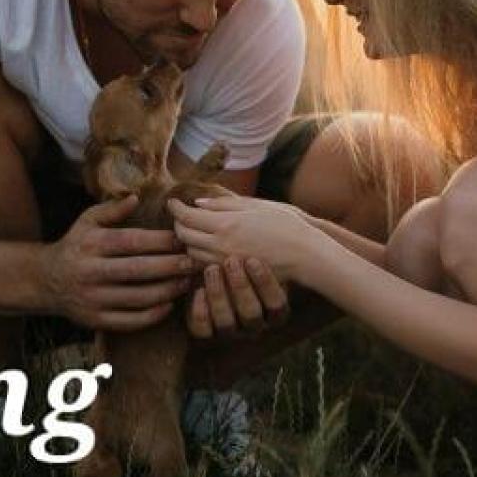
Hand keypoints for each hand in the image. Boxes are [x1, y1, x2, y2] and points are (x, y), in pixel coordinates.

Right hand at [38, 195, 198, 330]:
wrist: (46, 281)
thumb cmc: (76, 246)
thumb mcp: (87, 221)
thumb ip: (112, 209)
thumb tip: (136, 196)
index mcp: (91, 244)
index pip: (131, 241)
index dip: (160, 241)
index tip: (183, 239)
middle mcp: (90, 272)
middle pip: (137, 270)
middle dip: (170, 266)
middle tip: (194, 262)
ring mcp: (92, 299)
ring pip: (137, 298)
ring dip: (167, 291)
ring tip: (187, 282)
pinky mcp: (95, 320)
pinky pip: (129, 321)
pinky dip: (152, 315)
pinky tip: (169, 304)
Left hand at [167, 196, 326, 282]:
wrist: (305, 254)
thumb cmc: (284, 225)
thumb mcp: (256, 206)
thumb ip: (224, 204)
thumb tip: (198, 203)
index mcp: (226, 223)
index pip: (186, 216)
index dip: (175, 208)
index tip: (172, 201)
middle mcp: (220, 245)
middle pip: (183, 236)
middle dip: (178, 224)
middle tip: (181, 215)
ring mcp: (225, 263)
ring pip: (191, 253)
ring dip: (188, 241)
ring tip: (194, 230)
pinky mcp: (232, 275)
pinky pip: (204, 266)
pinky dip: (200, 255)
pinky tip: (207, 247)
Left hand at [187, 256, 289, 338]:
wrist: (220, 285)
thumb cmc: (248, 265)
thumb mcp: (258, 258)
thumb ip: (260, 250)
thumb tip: (256, 225)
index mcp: (274, 311)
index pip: (276, 304)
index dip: (265, 283)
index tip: (252, 260)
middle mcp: (255, 325)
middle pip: (251, 313)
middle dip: (240, 286)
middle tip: (231, 260)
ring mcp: (231, 333)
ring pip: (227, 322)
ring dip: (219, 294)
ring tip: (211, 268)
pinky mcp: (208, 335)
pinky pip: (204, 330)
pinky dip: (201, 310)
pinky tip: (198, 289)